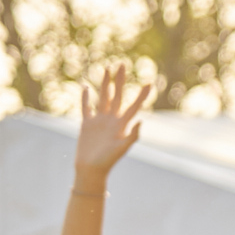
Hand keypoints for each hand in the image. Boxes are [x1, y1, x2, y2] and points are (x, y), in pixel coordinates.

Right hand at [73, 64, 154, 181]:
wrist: (91, 170)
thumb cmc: (107, 162)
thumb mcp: (121, 149)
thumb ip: (132, 136)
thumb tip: (141, 121)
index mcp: (122, 124)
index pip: (134, 106)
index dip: (142, 95)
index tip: (149, 83)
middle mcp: (112, 119)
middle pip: (117, 95)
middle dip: (119, 80)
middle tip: (122, 64)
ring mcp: (99, 120)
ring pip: (103, 97)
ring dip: (105, 83)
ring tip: (107, 68)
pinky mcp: (87, 124)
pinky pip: (86, 108)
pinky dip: (85, 98)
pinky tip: (85, 86)